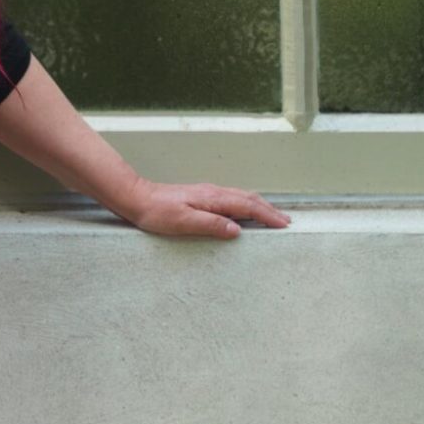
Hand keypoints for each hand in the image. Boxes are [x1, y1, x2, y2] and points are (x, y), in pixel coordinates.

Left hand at [115, 177, 292, 238]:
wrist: (137, 198)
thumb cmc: (156, 212)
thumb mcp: (182, 222)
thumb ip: (210, 224)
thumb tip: (237, 230)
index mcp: (213, 199)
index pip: (247, 206)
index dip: (267, 215)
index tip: (283, 224)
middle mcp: (214, 193)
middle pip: (249, 199)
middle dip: (269, 210)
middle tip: (286, 222)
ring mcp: (208, 194)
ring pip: (241, 198)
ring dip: (259, 207)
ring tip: (272, 217)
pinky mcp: (201, 197)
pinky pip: (231, 200)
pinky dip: (246, 206)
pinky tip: (244, 213)